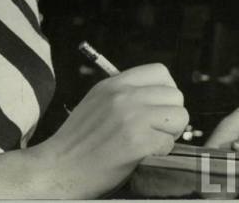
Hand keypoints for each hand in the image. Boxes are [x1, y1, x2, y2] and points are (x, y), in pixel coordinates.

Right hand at [32, 63, 188, 198]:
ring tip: (151, 142)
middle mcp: (124, 95)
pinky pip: (169, 143)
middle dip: (172, 115)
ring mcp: (132, 117)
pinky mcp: (137, 142)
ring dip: (170, 133)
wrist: (59, 167)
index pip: (160, 72)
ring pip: (179, 117)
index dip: (166, 91)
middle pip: (175, 95)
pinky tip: (143, 155)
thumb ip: (124, 93)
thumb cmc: (78, 140)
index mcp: (114, 83)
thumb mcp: (97, 101)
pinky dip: (162, 152)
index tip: (159, 108)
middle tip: (158, 130)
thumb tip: (157, 96)